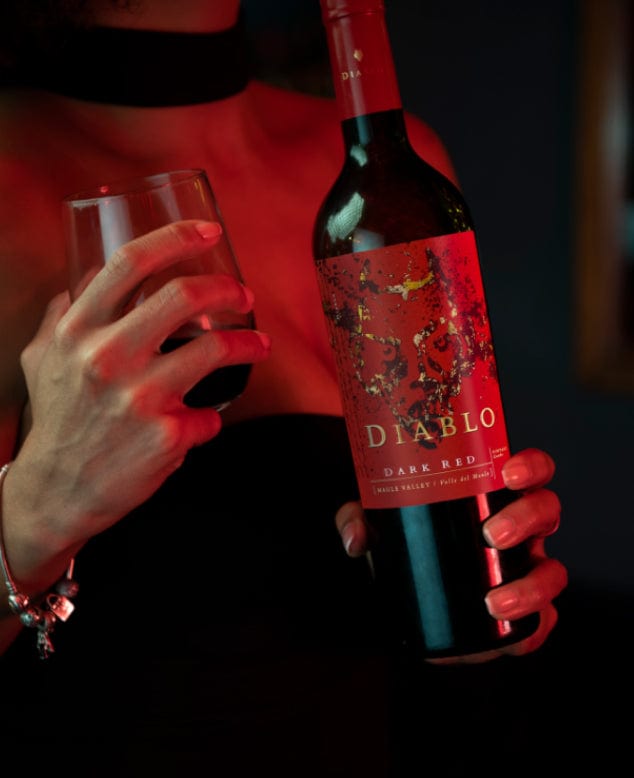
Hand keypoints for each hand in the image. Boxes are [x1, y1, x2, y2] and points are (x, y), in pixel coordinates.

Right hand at [3, 221, 270, 588]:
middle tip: (244, 296)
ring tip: (259, 346)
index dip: (176, 237)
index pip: (129, 264)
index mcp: (77, 331)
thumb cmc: (57, 420)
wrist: (57, 492)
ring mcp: (139, 398)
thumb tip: (84, 278)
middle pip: (184, 295)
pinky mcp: (166, 437)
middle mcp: (106, 358)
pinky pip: (211, 416)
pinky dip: (211, 418)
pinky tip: (203, 422)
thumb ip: (62, 315)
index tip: (209, 231)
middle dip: (227, 289)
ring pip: (217, 348)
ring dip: (249, 344)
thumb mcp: (44, 359)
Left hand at [335, 447, 566, 663]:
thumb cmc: (407, 540)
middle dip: (526, 520)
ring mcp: (527, 569)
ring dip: (532, 585)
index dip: (531, 466)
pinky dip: (534, 629)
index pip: (530, 469)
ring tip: (493, 601)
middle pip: (547, 511)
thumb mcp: (378, 522)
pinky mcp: (525, 613)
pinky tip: (510, 633)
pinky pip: (544, 622)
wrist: (409, 595)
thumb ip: (356, 518)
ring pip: (554, 571)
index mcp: (496, 495)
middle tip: (490, 535)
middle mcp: (521, 528)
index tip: (507, 473)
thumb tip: (356, 537)